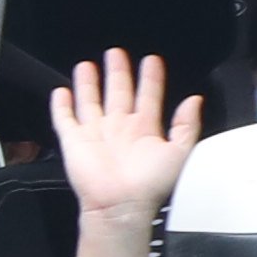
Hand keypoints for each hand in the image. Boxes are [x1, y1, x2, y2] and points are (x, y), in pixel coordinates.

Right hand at [53, 49, 198, 225]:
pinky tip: (61, 92)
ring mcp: (96, 133)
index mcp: (145, 129)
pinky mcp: (74, 141)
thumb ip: (187, 124)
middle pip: (118, 92)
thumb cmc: (151, 185)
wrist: (120, 204)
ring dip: (89, 83)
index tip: (152, 61)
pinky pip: (65, 119)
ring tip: (88, 65)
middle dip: (118, 71)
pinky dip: (61, 106)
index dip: (151, 77)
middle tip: (117, 53)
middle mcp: (120, 128)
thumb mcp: (181, 151)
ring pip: (91, 101)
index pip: (148, 95)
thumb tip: (194, 100)